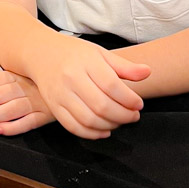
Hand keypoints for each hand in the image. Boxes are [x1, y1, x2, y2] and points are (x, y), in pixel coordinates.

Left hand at [0, 71, 53, 135]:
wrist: (69, 88)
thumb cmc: (38, 84)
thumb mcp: (22, 77)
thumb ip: (3, 83)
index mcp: (20, 75)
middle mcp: (28, 87)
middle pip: (2, 95)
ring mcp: (38, 101)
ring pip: (12, 108)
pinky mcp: (46, 115)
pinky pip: (29, 122)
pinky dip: (13, 126)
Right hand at [29, 35, 149, 138]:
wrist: (41, 53)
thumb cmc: (74, 53)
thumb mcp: (100, 53)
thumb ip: (124, 66)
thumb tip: (147, 72)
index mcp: (85, 62)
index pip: (112, 85)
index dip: (129, 99)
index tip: (139, 104)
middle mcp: (71, 78)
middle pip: (101, 105)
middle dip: (123, 115)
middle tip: (133, 116)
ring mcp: (60, 94)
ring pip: (88, 119)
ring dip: (110, 125)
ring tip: (120, 121)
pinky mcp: (54, 107)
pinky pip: (73, 127)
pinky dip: (92, 134)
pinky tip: (104, 130)